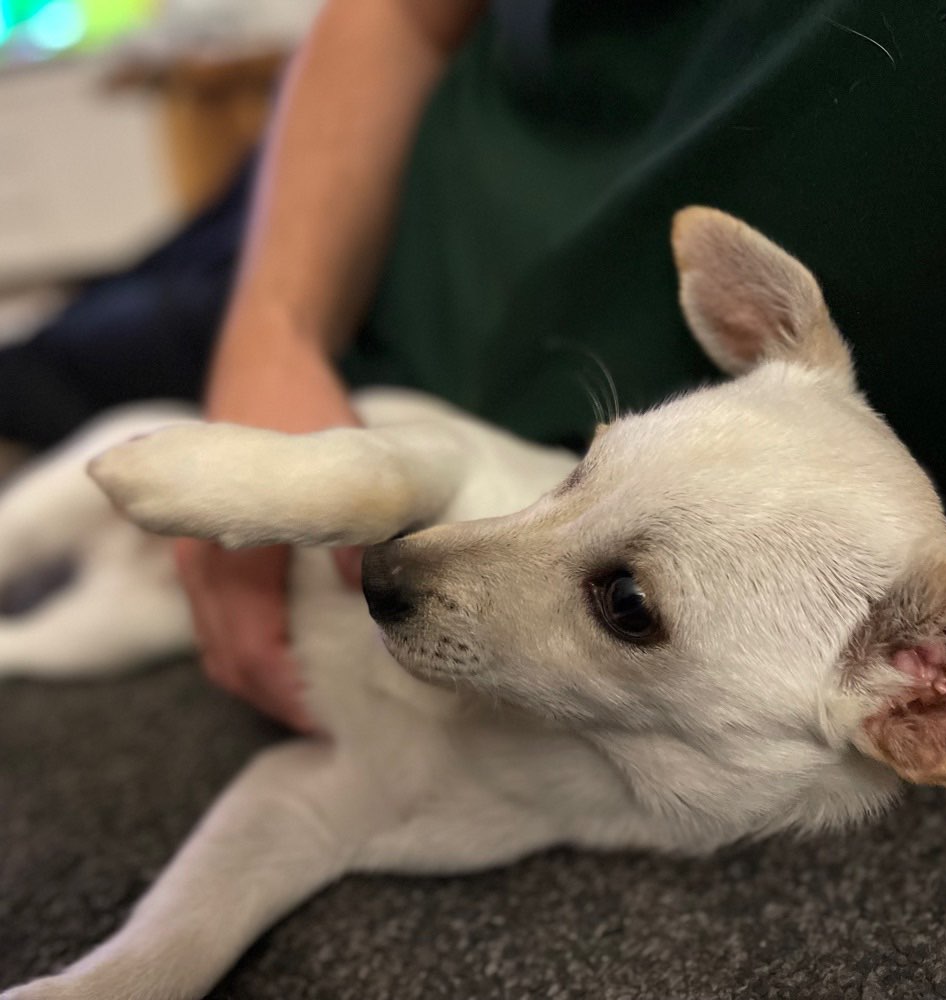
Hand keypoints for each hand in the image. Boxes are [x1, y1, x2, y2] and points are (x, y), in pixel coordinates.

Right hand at [178, 322, 360, 729]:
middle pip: (230, 659)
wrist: (265, 356)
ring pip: (220, 642)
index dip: (290, 696)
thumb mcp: (340, 457)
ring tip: (312, 697)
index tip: (330, 724)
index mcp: (234, 549)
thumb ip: (350, 525)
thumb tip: (371, 591)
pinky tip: (289, 645)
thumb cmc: (304, 408)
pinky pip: (219, 617)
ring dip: (262, 675)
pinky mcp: (209, 543)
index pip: (253, 652)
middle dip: (275, 698)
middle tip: (328, 723)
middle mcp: (205, 561)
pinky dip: (250, 644)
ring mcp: (200, 552)